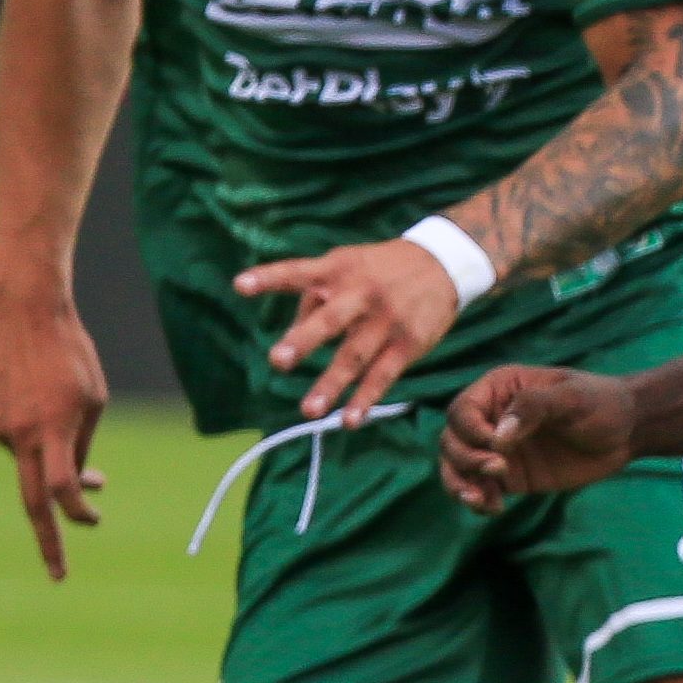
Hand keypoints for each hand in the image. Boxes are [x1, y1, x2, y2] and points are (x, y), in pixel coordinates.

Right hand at [0, 288, 109, 581]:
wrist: (20, 316)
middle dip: (48, 542)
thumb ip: (80, 445)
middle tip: (59, 576)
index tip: (94, 522)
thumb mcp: (93, 399)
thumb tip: (75, 485)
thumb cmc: (70, 355)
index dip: (78, 514)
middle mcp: (18, 436)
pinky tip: (38, 398)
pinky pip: (19, 443)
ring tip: (67, 408)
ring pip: (32, 462)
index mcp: (51, 430)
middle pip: (32, 501)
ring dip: (53, 457)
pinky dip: (35, 436)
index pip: (62, 489)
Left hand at [234, 235, 464, 420]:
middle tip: (279, 360)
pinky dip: (366, 399)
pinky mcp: (408, 344)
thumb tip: (291, 336)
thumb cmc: (380, 268)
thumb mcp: (346, 264)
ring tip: (308, 411)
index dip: (269, 279)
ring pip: (356, 355)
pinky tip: (349, 420)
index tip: (240, 285)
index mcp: (338, 270)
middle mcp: (360, 294)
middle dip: (304, 340)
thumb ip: (314, 296)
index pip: (298, 272)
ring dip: (332, 384)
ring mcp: (386, 320)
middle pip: (330, 320)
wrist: (443, 263)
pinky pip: (383, 375)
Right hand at [439, 365, 638, 509]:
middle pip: (452, 441)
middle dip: (466, 459)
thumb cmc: (601, 403)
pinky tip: (494, 508)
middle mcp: (491, 418)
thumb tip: (498, 435)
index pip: (462, 411)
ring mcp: (498, 449)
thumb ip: (534, 407)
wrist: (627, 432)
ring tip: (484, 500)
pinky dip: (478, 501)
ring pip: (457, 467)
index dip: (470, 430)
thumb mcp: (572, 397)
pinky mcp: (510, 476)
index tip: (497, 445)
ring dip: (461, 485)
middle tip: (499, 469)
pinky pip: (479, 489)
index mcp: (499, 389)